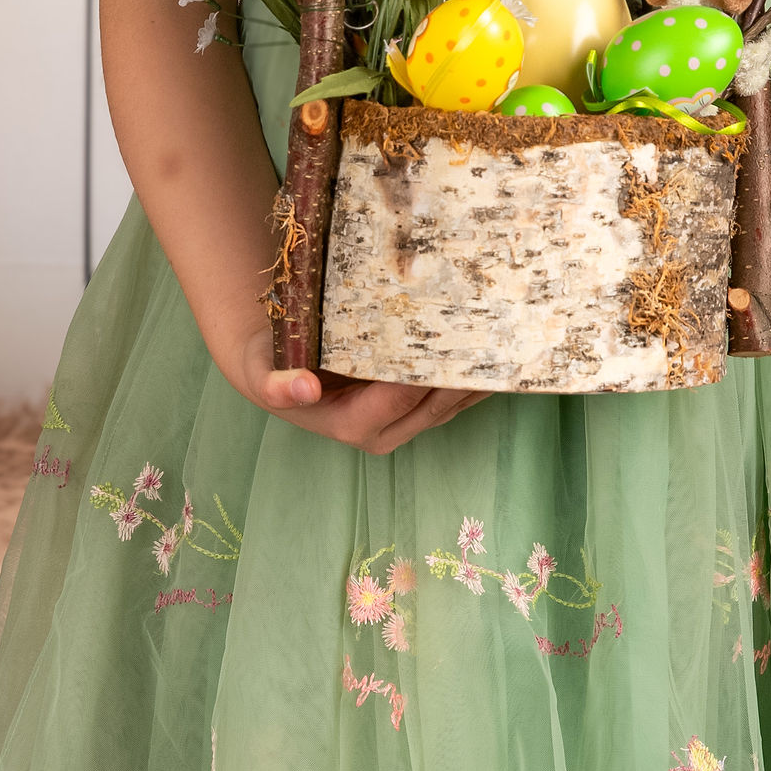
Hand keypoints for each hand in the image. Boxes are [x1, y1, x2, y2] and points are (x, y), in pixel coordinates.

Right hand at [233, 329, 482, 453]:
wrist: (277, 371)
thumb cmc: (272, 366)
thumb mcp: (262, 372)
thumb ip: (277, 384)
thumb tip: (303, 388)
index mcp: (351, 424)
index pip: (399, 397)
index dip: (425, 374)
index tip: (448, 342)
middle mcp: (382, 432)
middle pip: (435, 404)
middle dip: (464, 376)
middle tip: (493, 338)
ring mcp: (402, 424)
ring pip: (450, 405)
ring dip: (478, 380)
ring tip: (508, 345)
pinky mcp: (413, 412)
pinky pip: (452, 400)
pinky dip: (474, 380)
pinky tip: (498, 356)